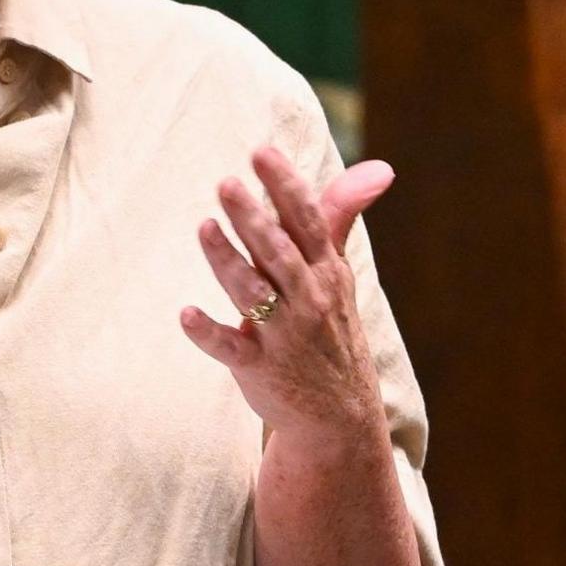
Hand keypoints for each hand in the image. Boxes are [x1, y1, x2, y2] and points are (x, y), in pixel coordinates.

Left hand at [179, 147, 393, 453]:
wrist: (339, 415)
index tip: (261, 151)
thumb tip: (379, 166)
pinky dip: (209, 333)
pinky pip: (231, 349)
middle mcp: (307, 298)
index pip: (307, 220)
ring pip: (253, 293)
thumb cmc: (328, 326)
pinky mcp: (259, 368)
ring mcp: (283, 335)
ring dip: (228, 261)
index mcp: (325, 269)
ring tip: (204, 228)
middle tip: (226, 183)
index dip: (284, 185)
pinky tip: (186, 315)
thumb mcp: (337, 271)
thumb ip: (338, 215)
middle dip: (253, 218)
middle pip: (278, 252)